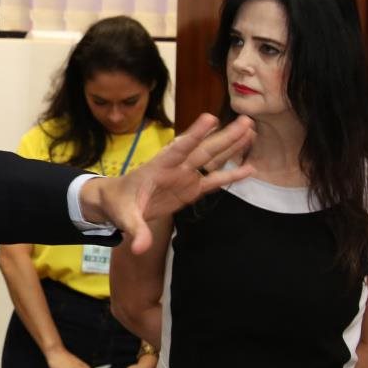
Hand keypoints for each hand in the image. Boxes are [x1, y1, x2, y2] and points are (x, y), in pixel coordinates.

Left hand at [81, 113, 254, 253]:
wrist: (116, 203)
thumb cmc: (118, 203)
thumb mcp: (124, 217)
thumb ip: (135, 230)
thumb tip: (140, 248)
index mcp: (157, 168)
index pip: (178, 149)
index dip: (194, 135)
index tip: (210, 118)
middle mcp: (175, 168)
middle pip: (203, 150)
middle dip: (224, 137)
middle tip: (245, 120)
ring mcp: (184, 177)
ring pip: (211, 159)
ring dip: (230, 146)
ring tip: (250, 131)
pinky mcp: (190, 190)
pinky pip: (213, 181)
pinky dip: (230, 176)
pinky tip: (249, 169)